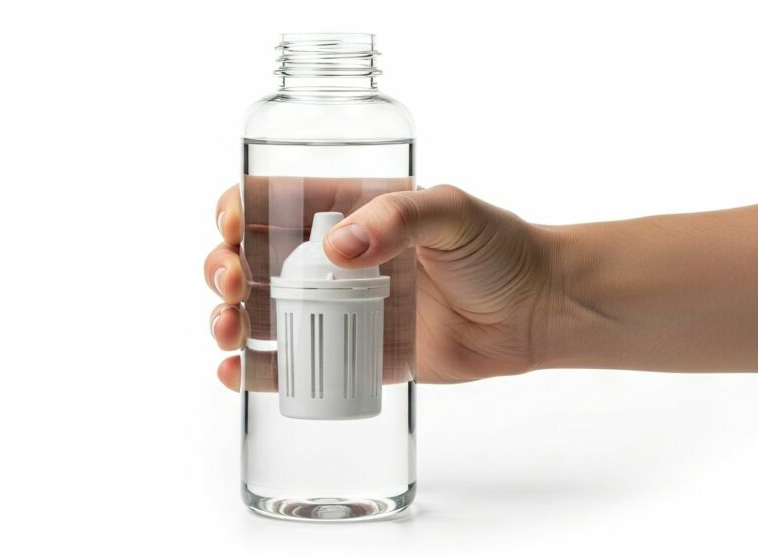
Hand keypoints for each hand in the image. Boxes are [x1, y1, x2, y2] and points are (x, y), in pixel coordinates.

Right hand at [205, 184, 559, 390]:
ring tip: (229, 329)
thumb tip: (336, 249)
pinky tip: (236, 373)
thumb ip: (399, 219)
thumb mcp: (452, 211)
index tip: (232, 226)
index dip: (237, 209)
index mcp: (347, 209)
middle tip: (231, 284)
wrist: (535, 310)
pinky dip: (257, 370)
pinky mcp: (355, 354)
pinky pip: (293, 363)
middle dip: (222, 268)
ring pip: (261, 313)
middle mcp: (332, 258)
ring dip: (228, 319)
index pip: (273, 201)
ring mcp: (339, 309)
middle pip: (251, 259)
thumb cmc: (499, 248)